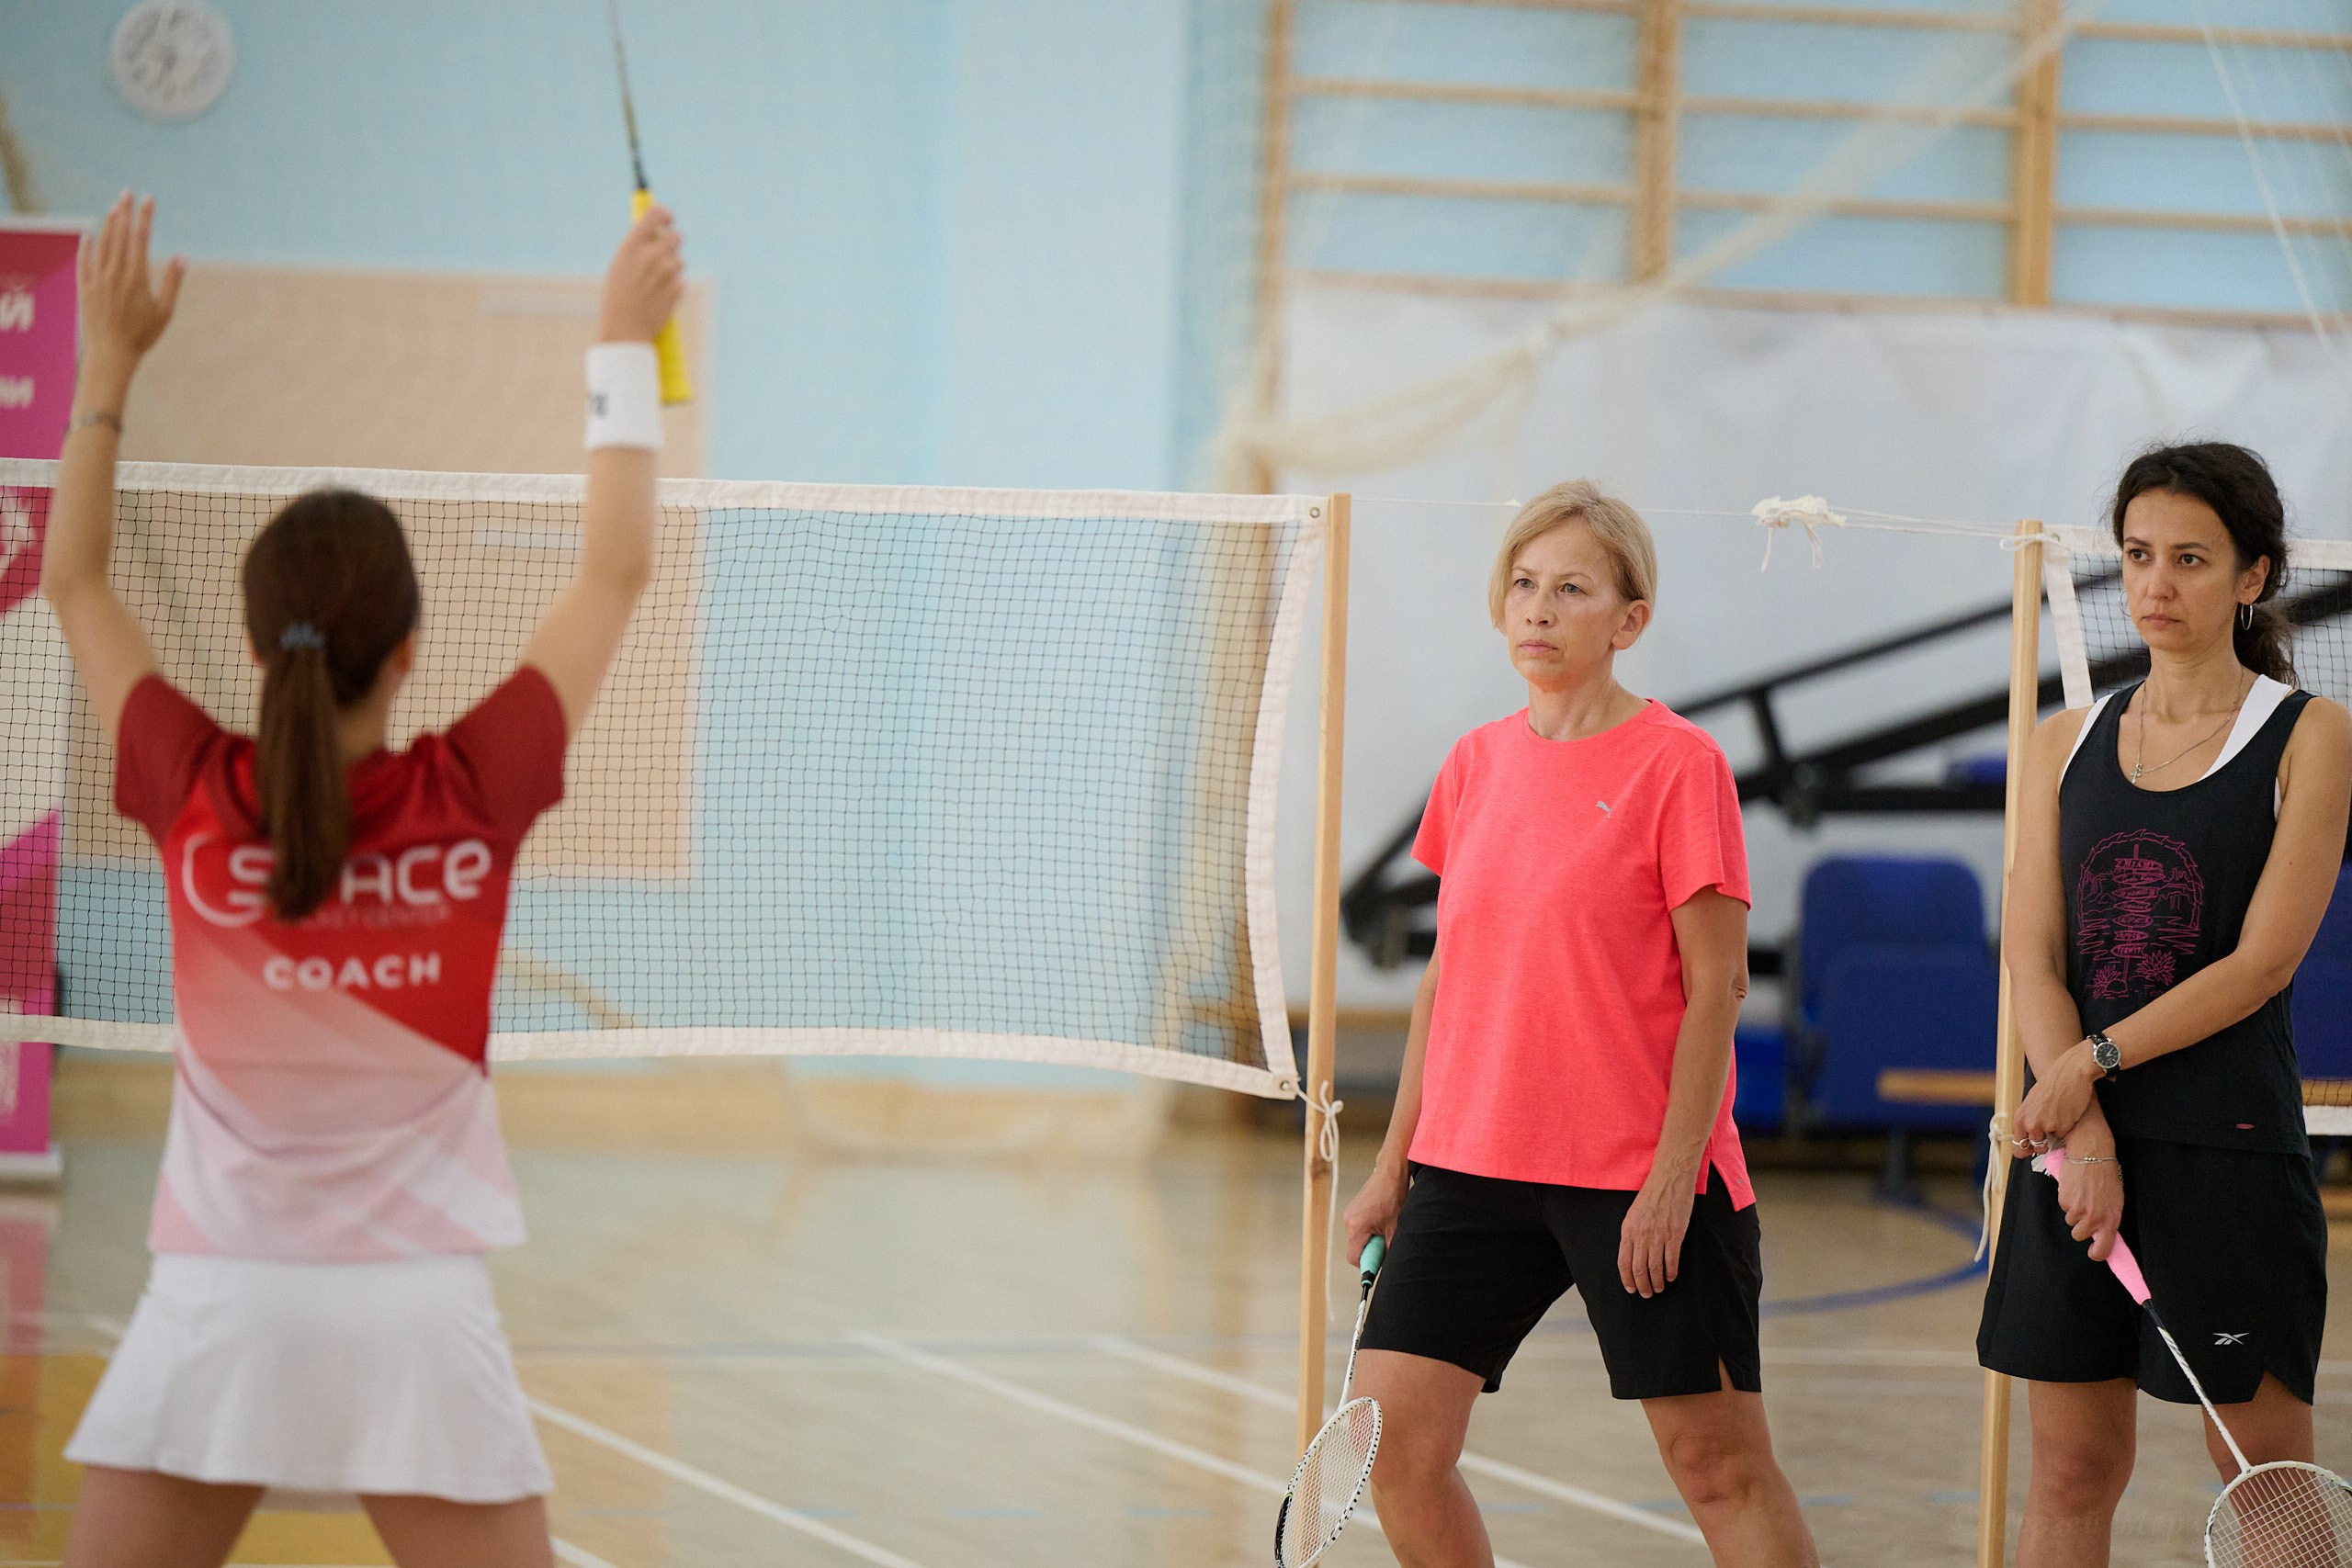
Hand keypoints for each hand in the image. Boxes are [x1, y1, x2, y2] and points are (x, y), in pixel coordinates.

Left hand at [76, 194, 184, 379]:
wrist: (111, 353)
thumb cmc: (143, 335)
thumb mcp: (165, 311)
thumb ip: (173, 282)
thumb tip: (182, 258)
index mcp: (136, 277)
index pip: (141, 238)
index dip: (145, 217)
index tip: (149, 199)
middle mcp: (114, 273)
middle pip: (119, 235)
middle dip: (124, 212)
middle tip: (127, 193)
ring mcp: (97, 279)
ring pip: (102, 244)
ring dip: (108, 224)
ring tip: (113, 208)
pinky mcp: (84, 287)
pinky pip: (84, 261)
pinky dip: (86, 246)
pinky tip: (88, 234)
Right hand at [598, 204, 684, 343]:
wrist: (625, 330)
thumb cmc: (617, 297)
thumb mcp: (619, 266)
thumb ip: (637, 246)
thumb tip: (656, 229)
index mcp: (631, 246)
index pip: (655, 214)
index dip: (665, 214)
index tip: (667, 219)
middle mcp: (651, 255)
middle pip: (675, 236)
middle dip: (671, 244)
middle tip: (661, 255)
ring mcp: (667, 272)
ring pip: (679, 260)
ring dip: (671, 268)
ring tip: (653, 284)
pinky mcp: (677, 288)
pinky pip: (680, 280)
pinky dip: (672, 286)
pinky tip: (658, 297)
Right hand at [1343, 1164, 1406, 1265]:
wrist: (1390, 1173)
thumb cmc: (1393, 1197)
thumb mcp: (1395, 1228)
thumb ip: (1388, 1248)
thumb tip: (1386, 1263)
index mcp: (1356, 1227)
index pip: (1354, 1258)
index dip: (1366, 1265)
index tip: (1377, 1265)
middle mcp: (1348, 1221)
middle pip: (1355, 1248)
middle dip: (1371, 1250)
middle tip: (1386, 1241)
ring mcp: (1349, 1214)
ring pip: (1358, 1238)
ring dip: (1371, 1238)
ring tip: (1386, 1226)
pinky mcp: (1353, 1209)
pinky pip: (1359, 1228)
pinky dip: (1369, 1229)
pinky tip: (1382, 1220)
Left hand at [1618, 1172, 1695, 1297]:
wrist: (1669, 1179)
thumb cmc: (1651, 1194)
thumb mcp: (1633, 1213)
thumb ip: (1632, 1233)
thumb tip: (1633, 1254)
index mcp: (1628, 1230)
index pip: (1623, 1262)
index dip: (1627, 1279)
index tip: (1630, 1288)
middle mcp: (1641, 1235)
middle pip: (1639, 1269)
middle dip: (1642, 1285)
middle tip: (1646, 1294)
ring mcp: (1658, 1236)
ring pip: (1655, 1268)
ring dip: (1656, 1282)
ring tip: (1659, 1288)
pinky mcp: (1675, 1235)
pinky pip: (1671, 1260)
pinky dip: (1670, 1272)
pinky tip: (1670, 1277)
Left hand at [2012, 1041, 2098, 1150]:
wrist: (2069, 1073)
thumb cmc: (2051, 1084)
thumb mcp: (2032, 1101)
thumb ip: (2029, 1119)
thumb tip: (2029, 1137)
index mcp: (2021, 1117)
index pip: (2018, 1145)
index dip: (2025, 1150)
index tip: (2030, 1151)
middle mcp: (2031, 1124)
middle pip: (2037, 1148)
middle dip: (2043, 1145)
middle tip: (2049, 1134)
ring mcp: (2047, 1127)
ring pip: (2052, 1142)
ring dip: (2055, 1136)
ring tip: (2059, 1119)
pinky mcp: (2063, 1126)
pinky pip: (2064, 1135)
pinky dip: (2066, 1129)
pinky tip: (2067, 1115)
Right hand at [2057, 1146, 2124, 1261]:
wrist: (2092, 1155)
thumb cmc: (2106, 1176)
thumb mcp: (2115, 1201)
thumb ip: (2109, 1220)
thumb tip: (2104, 1235)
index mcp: (2110, 1220)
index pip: (2102, 1250)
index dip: (2096, 1253)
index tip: (2095, 1251)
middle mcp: (2094, 1218)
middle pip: (2079, 1235)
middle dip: (2081, 1226)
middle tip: (2087, 1211)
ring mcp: (2078, 1210)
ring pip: (2070, 1220)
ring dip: (2074, 1211)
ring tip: (2082, 1195)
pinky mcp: (2065, 1200)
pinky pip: (2063, 1207)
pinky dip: (2067, 1199)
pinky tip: (2075, 1188)